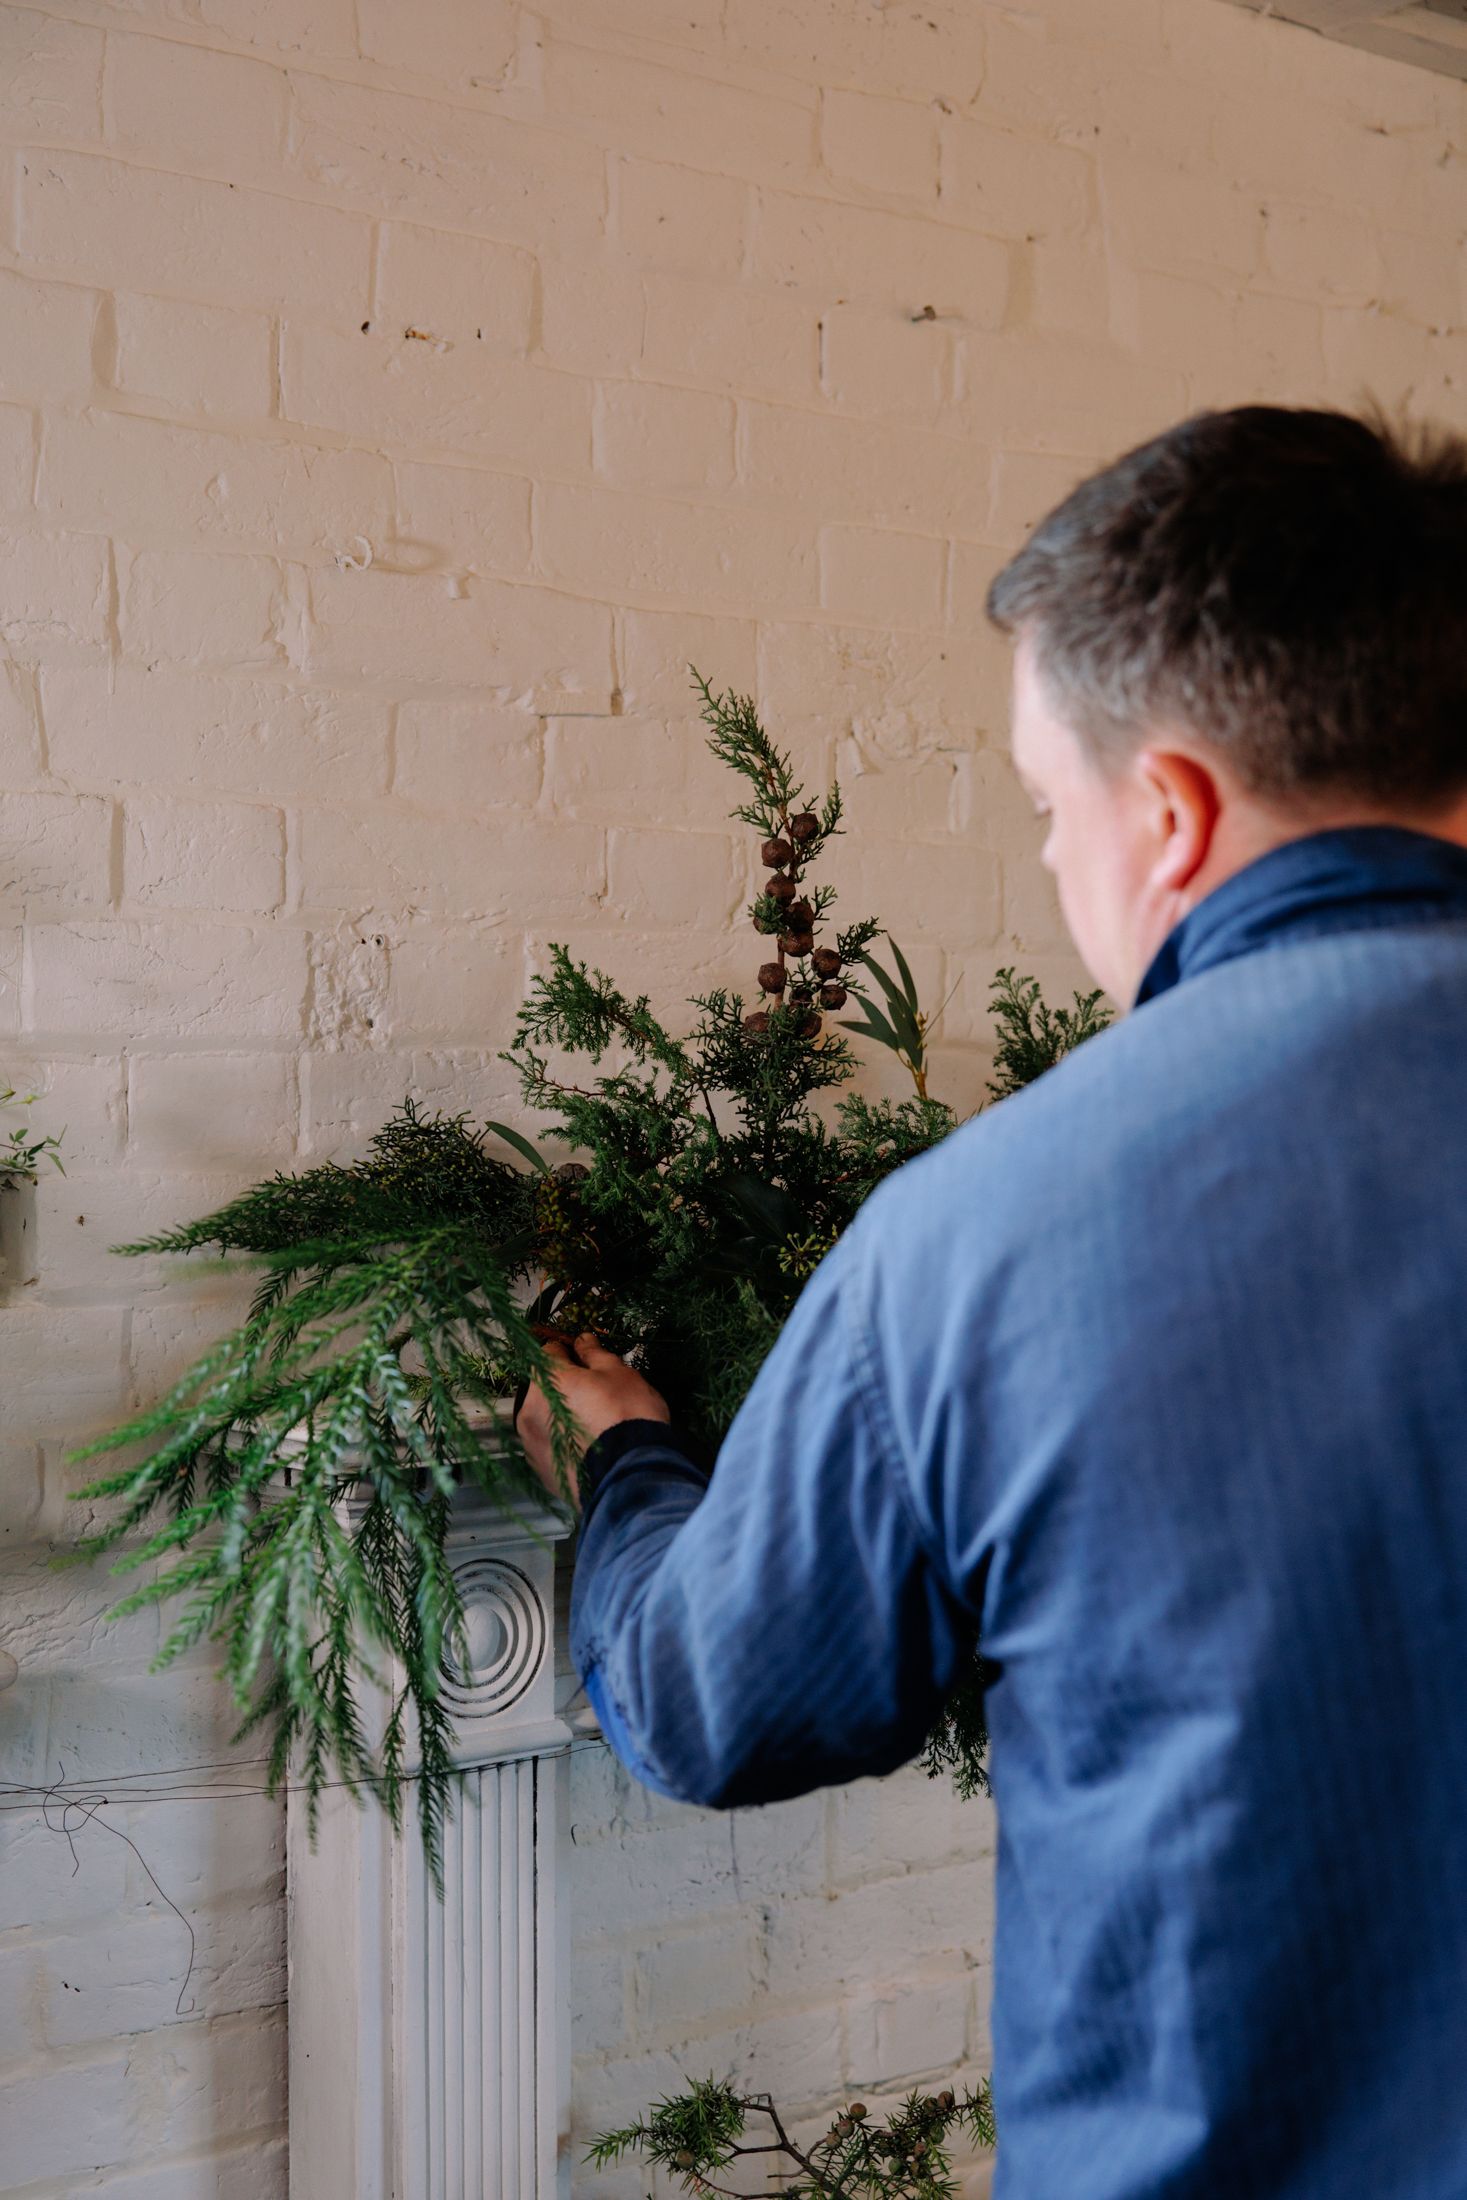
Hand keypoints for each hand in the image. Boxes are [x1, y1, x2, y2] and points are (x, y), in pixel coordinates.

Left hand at [514, 1332, 670, 1504]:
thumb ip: (595, 1354)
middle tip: (596, 1396)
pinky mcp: (540, 1471)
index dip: (569, 1352)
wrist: (631, 1475)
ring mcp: (531, 1444)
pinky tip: (587, 1449)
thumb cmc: (627, 1414)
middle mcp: (528, 1410)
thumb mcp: (618, 1374)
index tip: (586, 1360)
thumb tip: (582, 1339)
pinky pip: (549, 1447)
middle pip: (544, 1388)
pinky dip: (562, 1444)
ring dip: (561, 1417)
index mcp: (545, 1380)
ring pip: (544, 1419)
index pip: (549, 1351)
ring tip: (592, 1427)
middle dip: (564, 1387)